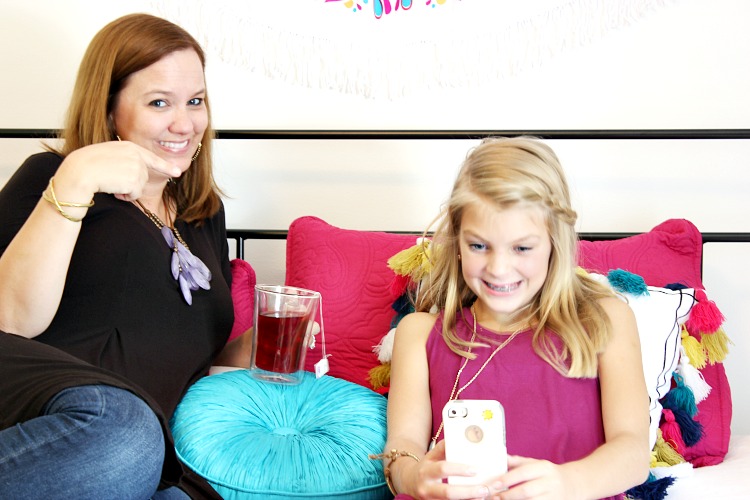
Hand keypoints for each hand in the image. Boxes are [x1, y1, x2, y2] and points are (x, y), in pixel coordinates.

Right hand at [55, 141, 181, 201]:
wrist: (78, 172)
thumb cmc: (86, 166)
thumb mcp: (107, 156)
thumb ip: (124, 159)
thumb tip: (137, 170)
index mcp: (128, 146)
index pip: (150, 158)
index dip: (165, 166)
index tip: (177, 172)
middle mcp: (136, 154)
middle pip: (143, 176)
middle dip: (130, 183)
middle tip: (111, 179)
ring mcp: (136, 166)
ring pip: (139, 186)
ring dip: (126, 190)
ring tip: (110, 182)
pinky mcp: (134, 178)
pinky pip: (135, 194)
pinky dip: (124, 196)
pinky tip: (112, 188)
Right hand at [403, 441, 497, 499]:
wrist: (408, 483)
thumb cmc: (425, 467)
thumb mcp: (431, 456)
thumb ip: (444, 448)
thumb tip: (461, 437)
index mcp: (426, 471)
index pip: (443, 469)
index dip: (459, 469)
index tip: (475, 470)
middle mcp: (426, 488)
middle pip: (448, 492)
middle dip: (467, 492)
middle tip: (484, 489)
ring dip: (468, 499)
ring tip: (484, 495)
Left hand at [490, 455, 577, 499]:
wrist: (573, 484)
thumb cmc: (548, 474)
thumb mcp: (535, 464)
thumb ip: (517, 462)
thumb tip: (499, 457)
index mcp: (544, 468)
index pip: (524, 472)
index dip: (508, 478)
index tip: (495, 484)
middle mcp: (550, 482)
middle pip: (527, 490)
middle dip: (508, 495)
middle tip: (494, 497)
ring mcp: (554, 497)